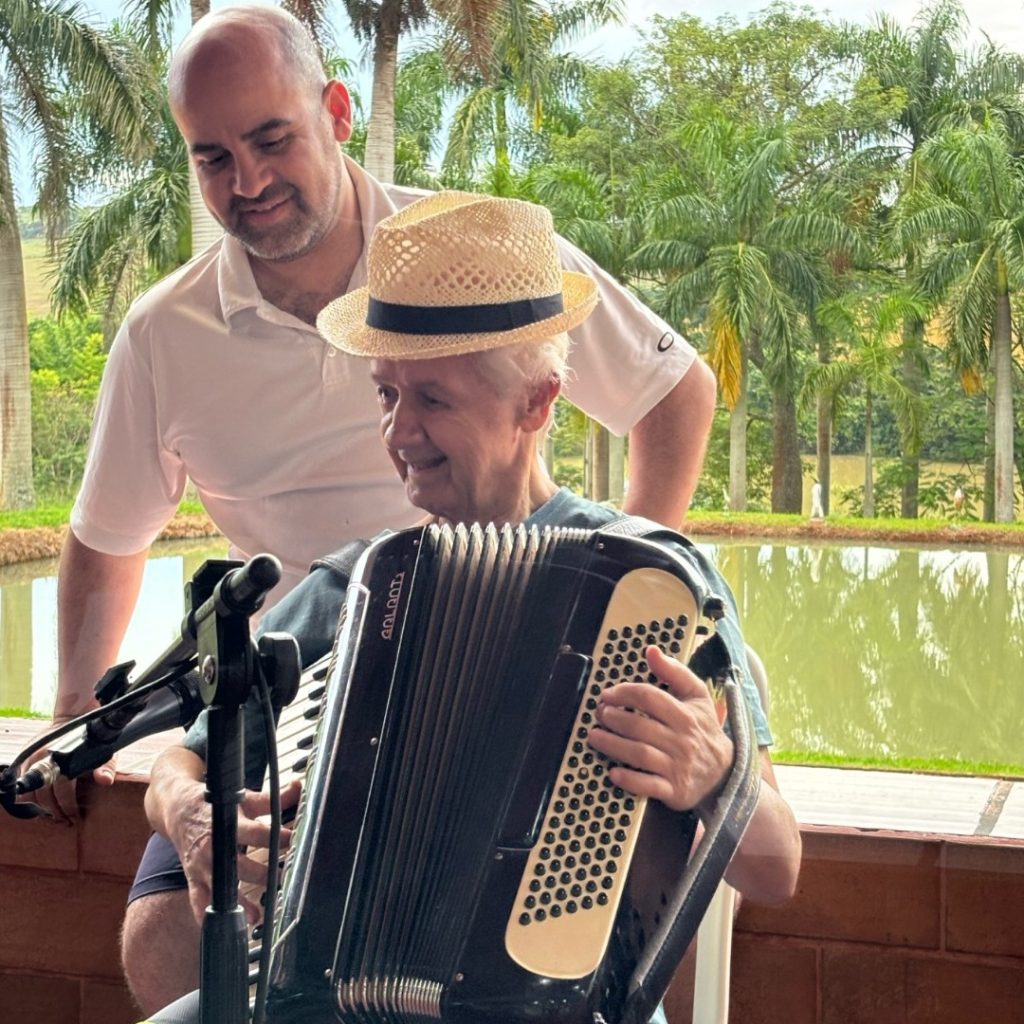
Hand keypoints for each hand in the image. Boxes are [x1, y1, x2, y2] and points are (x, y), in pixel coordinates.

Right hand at [19, 716, 116, 824]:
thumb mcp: (105, 751)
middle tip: (62, 821)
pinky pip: (21, 781)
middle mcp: (43, 759)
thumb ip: (105, 767)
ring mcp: (31, 757)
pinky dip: (27, 795)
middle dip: (53, 812)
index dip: (68, 807)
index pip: (62, 792)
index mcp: (63, 759)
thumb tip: (105, 782)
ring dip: (38, 807)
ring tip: (50, 815)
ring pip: (28, 792)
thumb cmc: (91, 737)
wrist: (75, 715)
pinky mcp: (24, 755)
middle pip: (43, 796)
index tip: (73, 817)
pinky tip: (36, 804)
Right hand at [174, 779, 302, 924]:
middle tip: (285, 880)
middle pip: (241, 865)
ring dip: (238, 903)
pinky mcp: (193, 878)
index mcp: (229, 825)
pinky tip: (221, 927)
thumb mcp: (244, 799)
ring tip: (255, 916)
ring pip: (219, 888)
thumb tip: (298, 788)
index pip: (259, 833)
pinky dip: (205, 916)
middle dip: (265, 874)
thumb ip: (273, 799)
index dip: (280, 838)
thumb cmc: (215, 805)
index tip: (296, 844)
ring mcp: (202, 866)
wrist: (178, 809)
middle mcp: (214, 848)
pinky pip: (197, 901)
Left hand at [587, 645, 732, 812]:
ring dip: (612, 745)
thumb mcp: (696, 696)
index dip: (624, 693)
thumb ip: (674, 671)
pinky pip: (648, 786)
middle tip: (599, 714)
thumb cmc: (703, 728)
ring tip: (594, 736)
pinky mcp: (675, 791)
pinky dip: (629, 780)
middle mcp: (682, 741)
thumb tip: (651, 650)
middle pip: (640, 726)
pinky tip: (613, 772)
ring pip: (640, 754)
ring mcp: (678, 767)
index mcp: (686, 714)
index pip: (650, 698)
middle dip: (613, 718)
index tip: (608, 694)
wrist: (725, 773)